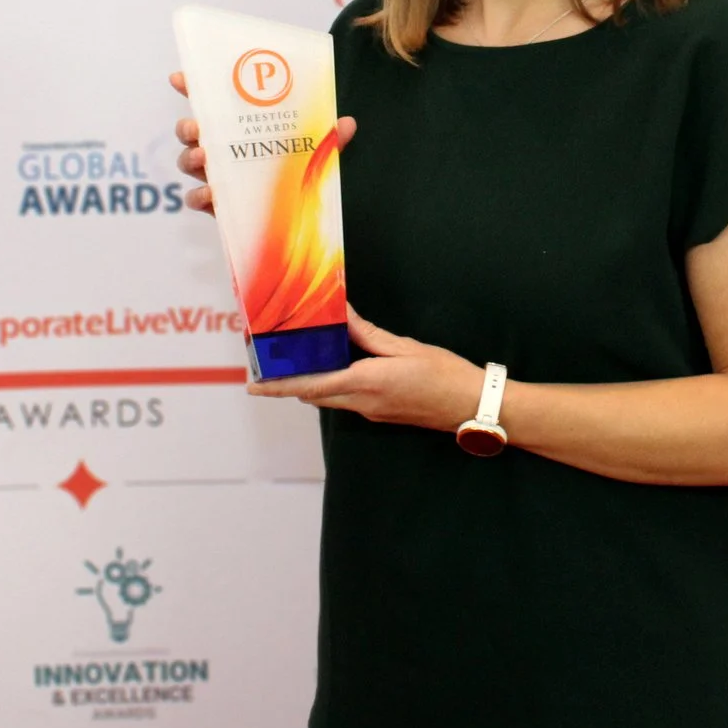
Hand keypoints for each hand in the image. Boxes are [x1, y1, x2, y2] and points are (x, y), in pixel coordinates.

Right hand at [169, 70, 358, 217]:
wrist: (299, 220)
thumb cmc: (299, 174)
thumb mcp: (315, 152)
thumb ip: (328, 139)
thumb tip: (348, 123)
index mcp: (239, 127)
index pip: (210, 102)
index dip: (191, 87)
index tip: (181, 77)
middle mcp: (222, 148)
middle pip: (191, 131)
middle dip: (187, 126)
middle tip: (198, 127)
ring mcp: (216, 176)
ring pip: (188, 162)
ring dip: (189, 157)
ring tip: (203, 156)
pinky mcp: (217, 205)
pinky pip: (197, 199)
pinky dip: (198, 195)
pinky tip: (209, 193)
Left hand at [249, 310, 482, 430]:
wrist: (473, 406)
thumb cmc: (445, 374)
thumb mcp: (406, 347)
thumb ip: (368, 334)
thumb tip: (341, 315)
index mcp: (367, 383)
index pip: (312, 385)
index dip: (279, 386)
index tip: (253, 386)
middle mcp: (364, 402)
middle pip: (314, 394)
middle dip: (289, 384)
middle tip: (268, 367)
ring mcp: (372, 411)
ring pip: (329, 398)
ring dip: (312, 383)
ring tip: (300, 360)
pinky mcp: (381, 413)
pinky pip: (347, 399)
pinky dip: (333, 384)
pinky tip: (338, 365)